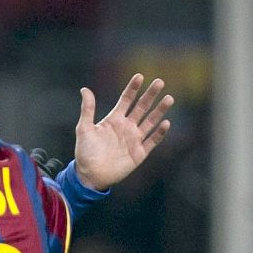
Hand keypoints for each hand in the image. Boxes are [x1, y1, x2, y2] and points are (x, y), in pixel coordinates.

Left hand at [72, 74, 172, 190]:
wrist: (89, 175)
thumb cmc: (85, 152)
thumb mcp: (84, 129)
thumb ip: (87, 110)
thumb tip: (84, 89)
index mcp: (114, 120)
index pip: (126, 100)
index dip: (133, 89)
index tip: (140, 76)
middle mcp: (126, 127)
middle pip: (141, 107)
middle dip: (150, 95)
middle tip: (160, 82)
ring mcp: (134, 139)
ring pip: (150, 121)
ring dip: (159, 110)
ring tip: (168, 98)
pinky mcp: (139, 153)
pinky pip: (152, 141)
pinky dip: (159, 133)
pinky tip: (165, 123)